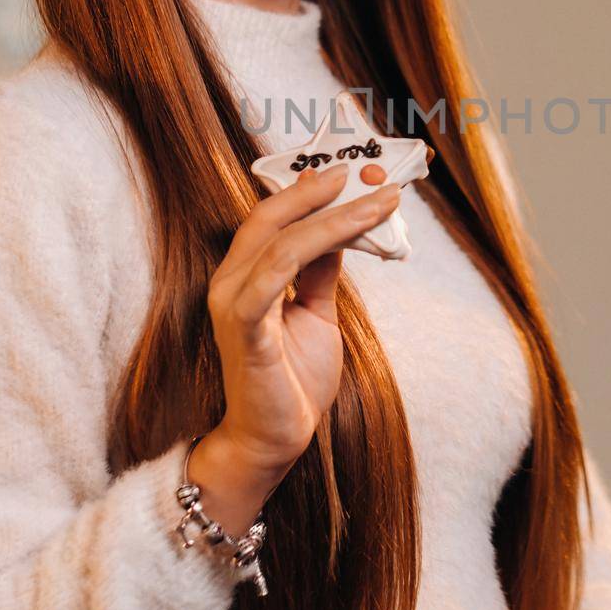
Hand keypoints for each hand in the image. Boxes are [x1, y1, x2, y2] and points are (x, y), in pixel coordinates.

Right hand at [206, 162, 400, 473]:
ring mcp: (233, 303)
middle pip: (274, 217)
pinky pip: (275, 276)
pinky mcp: (245, 329)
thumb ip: (320, 272)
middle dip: (325, 191)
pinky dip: (315, 245)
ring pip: (285, 241)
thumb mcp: (315, 313)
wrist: (272, 440)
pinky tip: (352, 229)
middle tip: (371, 171)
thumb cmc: (290, 379)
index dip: (309, 189)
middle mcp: (230, 281)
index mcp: (244, 275)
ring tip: (380, 200)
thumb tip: (342, 230)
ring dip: (337, 215)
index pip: (272, 216)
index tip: (354, 169)